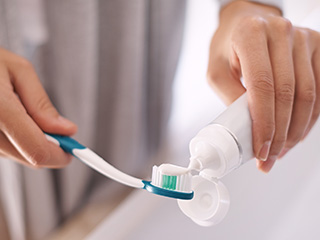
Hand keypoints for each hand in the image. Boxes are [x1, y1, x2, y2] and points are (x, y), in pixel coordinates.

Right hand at [0, 48, 76, 167]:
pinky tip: (9, 119)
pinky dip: (14, 140)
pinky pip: (2, 149)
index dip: (59, 155)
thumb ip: (41, 104)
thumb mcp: (18, 70)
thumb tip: (65, 130)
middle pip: (27, 157)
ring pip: (15, 155)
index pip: (36, 149)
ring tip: (23, 113)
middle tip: (57, 131)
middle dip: (48, 148)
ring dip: (29, 142)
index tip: (72, 151)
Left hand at [207, 1, 319, 172]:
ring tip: (281, 150)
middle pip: (287, 94)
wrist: (245, 22)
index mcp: (251, 34)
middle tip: (269, 157)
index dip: (264, 123)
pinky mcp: (317, 47)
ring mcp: (303, 38)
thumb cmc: (228, 46)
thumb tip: (247, 129)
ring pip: (308, 95)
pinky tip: (296, 133)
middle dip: (279, 134)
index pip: (262, 86)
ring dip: (295, 130)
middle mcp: (281, 32)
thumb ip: (230, 96)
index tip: (260, 149)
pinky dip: (310, 116)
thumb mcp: (216, 70)